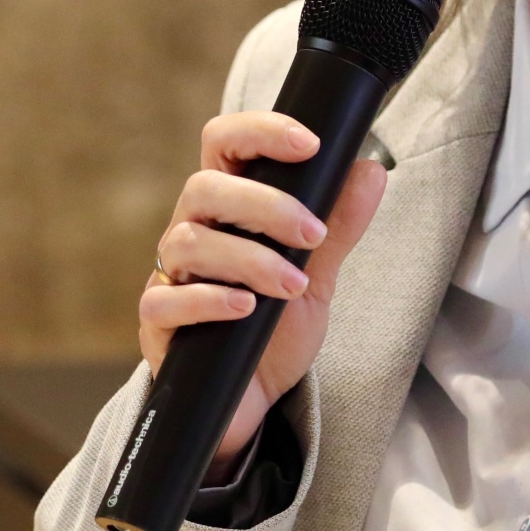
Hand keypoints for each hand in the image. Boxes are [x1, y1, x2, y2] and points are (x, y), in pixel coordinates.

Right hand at [140, 111, 387, 470]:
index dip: (260, 131)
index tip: (310, 143)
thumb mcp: (318, 275)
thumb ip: (340, 226)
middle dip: (265, 205)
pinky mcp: (158, 323)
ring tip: (293, 286)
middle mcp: (193, 231)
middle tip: (313, 233)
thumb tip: (371, 170)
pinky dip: (209, 300)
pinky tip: (246, 309)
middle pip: (204, 188)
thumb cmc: (276, 327)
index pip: (225, 144)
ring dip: (249, 259)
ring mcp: (170, 276)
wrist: (254, 399)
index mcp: (227, 208)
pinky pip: (166, 300)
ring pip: (188, 242)